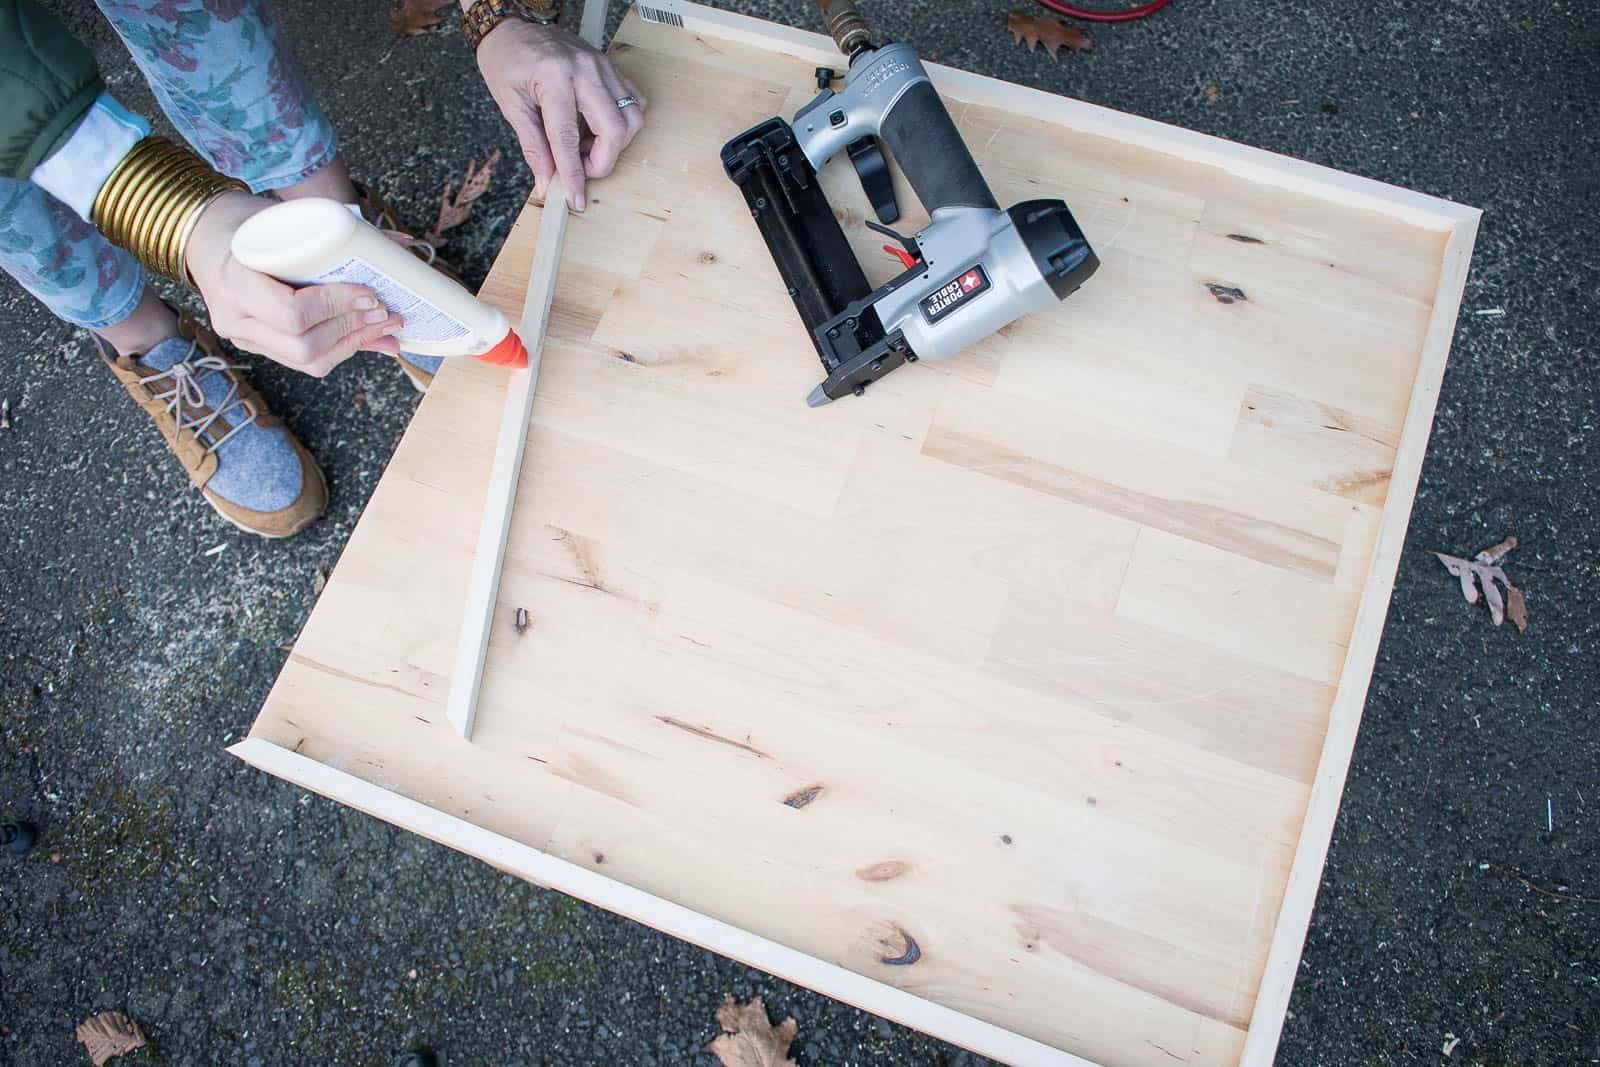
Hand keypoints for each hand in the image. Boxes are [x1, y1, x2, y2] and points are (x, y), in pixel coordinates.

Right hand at [185, 192, 405, 375]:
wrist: (203, 236)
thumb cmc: (244, 221)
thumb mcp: (283, 219)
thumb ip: (335, 235)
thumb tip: (398, 247)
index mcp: (234, 281)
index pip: (292, 313)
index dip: (337, 306)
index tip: (368, 293)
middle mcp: (234, 318)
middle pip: (304, 346)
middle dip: (353, 330)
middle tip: (385, 312)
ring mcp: (244, 337)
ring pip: (307, 361)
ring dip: (354, 344)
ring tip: (386, 326)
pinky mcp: (259, 345)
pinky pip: (304, 360)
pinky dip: (341, 349)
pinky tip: (367, 336)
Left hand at [475, 20, 646, 210]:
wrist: (512, 27)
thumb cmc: (506, 61)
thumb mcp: (511, 106)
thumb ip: (533, 146)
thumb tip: (547, 182)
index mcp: (553, 78)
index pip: (568, 138)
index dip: (573, 174)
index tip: (574, 199)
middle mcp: (584, 70)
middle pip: (615, 129)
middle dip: (602, 161)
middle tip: (581, 169)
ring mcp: (602, 66)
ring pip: (632, 117)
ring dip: (614, 143)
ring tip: (586, 146)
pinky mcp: (610, 67)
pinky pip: (634, 100)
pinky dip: (623, 122)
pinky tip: (598, 128)